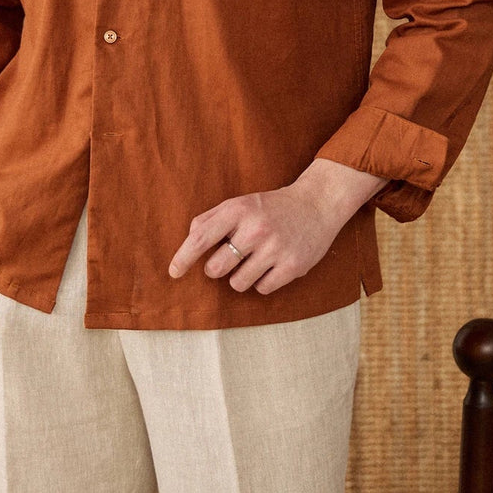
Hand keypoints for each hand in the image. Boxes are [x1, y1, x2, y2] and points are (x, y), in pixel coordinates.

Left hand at [167, 160, 390, 294]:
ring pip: (238, 283)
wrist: (318, 204)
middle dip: (218, 268)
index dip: (183, 258)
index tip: (174, 272)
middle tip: (233, 256)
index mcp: (238, 210)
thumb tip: (189, 241)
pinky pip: (262, 289)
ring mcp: (275, 249)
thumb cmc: (271, 207)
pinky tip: (272, 265)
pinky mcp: (292, 266)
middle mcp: (256, 229)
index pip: (200, 238)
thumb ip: (211, 219)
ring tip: (255, 260)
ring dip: (241, 276)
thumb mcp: (240, 203)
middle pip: (216, 268)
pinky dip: (263, 282)